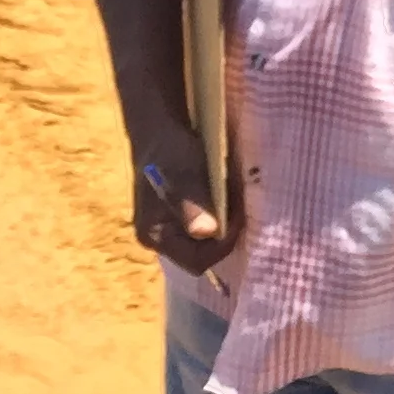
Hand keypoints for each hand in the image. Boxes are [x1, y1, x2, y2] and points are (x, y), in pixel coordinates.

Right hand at [130, 118, 236, 274]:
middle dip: (225, 236)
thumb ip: (193, 206)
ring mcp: (168, 230)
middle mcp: (158, 240)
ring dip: (224, 225)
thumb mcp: (185, 174)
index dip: (222, 246)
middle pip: (201, 255)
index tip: (238, 219)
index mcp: (155, 235)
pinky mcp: (178, 219)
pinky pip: (204, 229)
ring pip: (205, 243)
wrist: (159, 131)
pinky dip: (219, 217)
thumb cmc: (171, 151)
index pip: (196, 261)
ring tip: (233, 201)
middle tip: (239, 208)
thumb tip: (206, 233)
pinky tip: (226, 198)